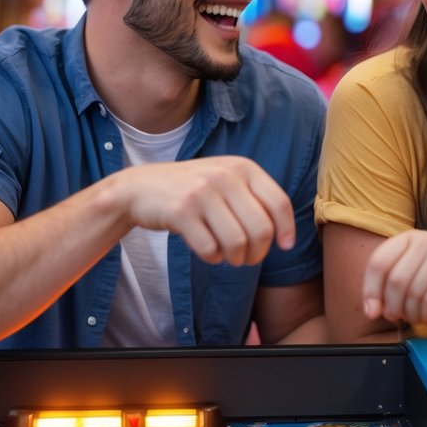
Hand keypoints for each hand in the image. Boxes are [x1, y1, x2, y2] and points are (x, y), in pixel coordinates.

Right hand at [122, 157, 294, 265]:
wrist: (140, 188)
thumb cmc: (192, 191)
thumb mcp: (225, 180)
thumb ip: (254, 198)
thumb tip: (285, 237)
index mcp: (242, 167)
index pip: (279, 203)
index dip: (286, 230)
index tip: (284, 246)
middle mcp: (225, 176)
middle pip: (261, 229)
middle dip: (258, 253)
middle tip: (247, 259)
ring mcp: (202, 192)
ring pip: (238, 243)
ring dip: (235, 258)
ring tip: (228, 256)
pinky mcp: (181, 212)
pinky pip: (210, 249)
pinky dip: (212, 258)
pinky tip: (207, 251)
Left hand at [361, 230, 426, 325]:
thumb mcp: (416, 270)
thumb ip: (388, 285)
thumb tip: (371, 310)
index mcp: (414, 237)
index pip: (379, 263)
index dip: (371, 291)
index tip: (374, 311)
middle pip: (398, 284)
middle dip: (396, 309)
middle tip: (404, 317)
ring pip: (422, 298)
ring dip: (419, 316)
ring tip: (423, 316)